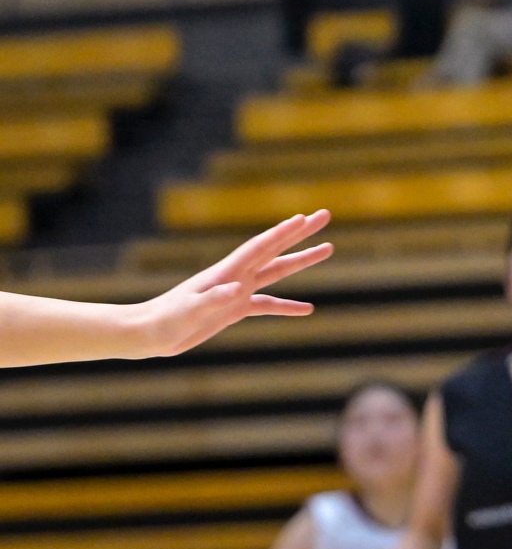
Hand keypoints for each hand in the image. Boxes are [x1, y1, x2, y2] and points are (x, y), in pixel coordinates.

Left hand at [133, 211, 332, 358]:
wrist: (147, 333)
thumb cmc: (163, 320)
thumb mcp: (188, 311)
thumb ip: (212, 299)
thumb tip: (238, 289)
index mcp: (226, 272)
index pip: (260, 247)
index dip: (282, 232)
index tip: (303, 218)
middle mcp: (236, 276)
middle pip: (274, 249)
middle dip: (299, 233)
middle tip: (324, 215)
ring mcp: (236, 291)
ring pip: (276, 272)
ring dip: (301, 260)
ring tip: (328, 249)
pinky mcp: (233, 309)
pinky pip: (267, 304)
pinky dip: (287, 305)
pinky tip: (307, 309)